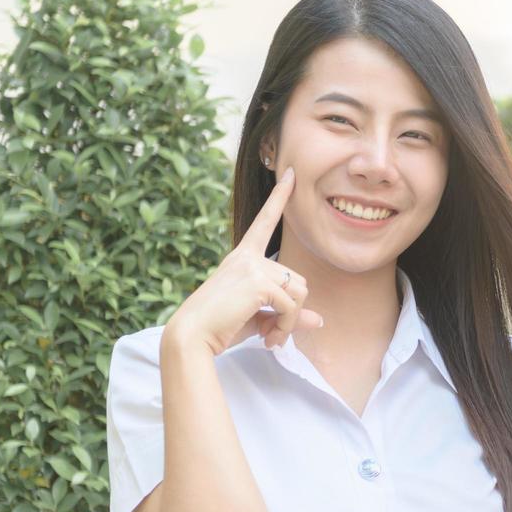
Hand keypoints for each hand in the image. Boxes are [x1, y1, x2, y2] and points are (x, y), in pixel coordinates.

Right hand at [163, 166, 323, 356]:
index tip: (290, 174)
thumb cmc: (220, 327)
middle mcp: (248, 256)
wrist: (192, 336)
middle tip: (275, 334)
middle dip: (292, 311)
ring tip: (271, 337)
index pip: (264, 222)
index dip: (279, 197)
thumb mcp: (258, 317)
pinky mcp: (257, 281)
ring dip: (291, 321)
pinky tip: (269, 338)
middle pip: (298, 280)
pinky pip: (290, 306)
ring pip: (299, 293)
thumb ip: (286, 314)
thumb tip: (319, 320)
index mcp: (243, 258)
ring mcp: (252, 266)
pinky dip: (286, 326)